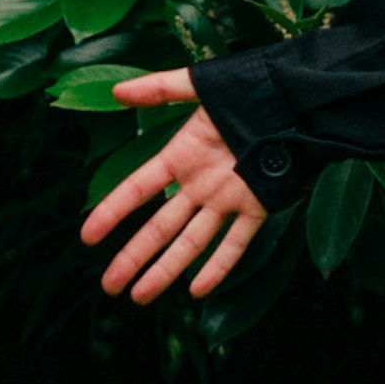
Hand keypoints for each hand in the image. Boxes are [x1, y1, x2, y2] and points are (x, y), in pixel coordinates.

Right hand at [83, 73, 271, 306]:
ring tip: (140, 297)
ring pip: (191, 242)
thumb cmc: (249, 90)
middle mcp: (200, 183)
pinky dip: (219, 267)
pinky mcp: (257, 207)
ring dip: (166, 270)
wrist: (298, 99)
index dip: (112, 211)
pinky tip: (197, 290)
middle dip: (133, 257)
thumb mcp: (199, 86)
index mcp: (182, 155)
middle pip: (159, 227)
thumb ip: (160, 89)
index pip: (138, 189)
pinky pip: (236, 243)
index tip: (87, 237)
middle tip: (109, 286)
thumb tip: (117, 90)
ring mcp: (227, 199)